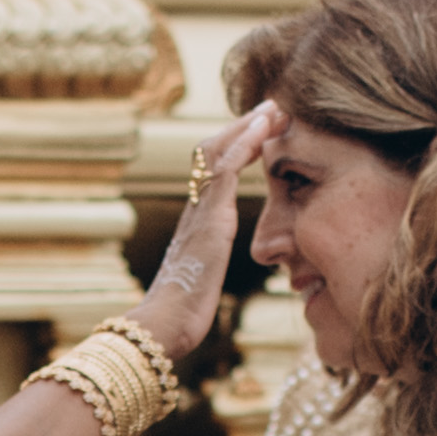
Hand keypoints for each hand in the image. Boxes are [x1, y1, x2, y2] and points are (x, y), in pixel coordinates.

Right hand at [133, 102, 290, 368]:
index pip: (212, 170)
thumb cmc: (182, 315)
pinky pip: (224, 170)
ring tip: (273, 109)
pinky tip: (264, 128)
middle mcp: (194, 209)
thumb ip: (210, 265)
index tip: (260, 129)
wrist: (163, 327)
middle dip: (242, 126)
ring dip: (247, 126)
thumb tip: (211, 271)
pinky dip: (244, 143)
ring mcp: (199, 211)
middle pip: (212, 150)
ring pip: (217, 151)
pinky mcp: (209, 219)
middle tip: (271, 108)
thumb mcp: (204, 281)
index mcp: (196, 222)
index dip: (235, 145)